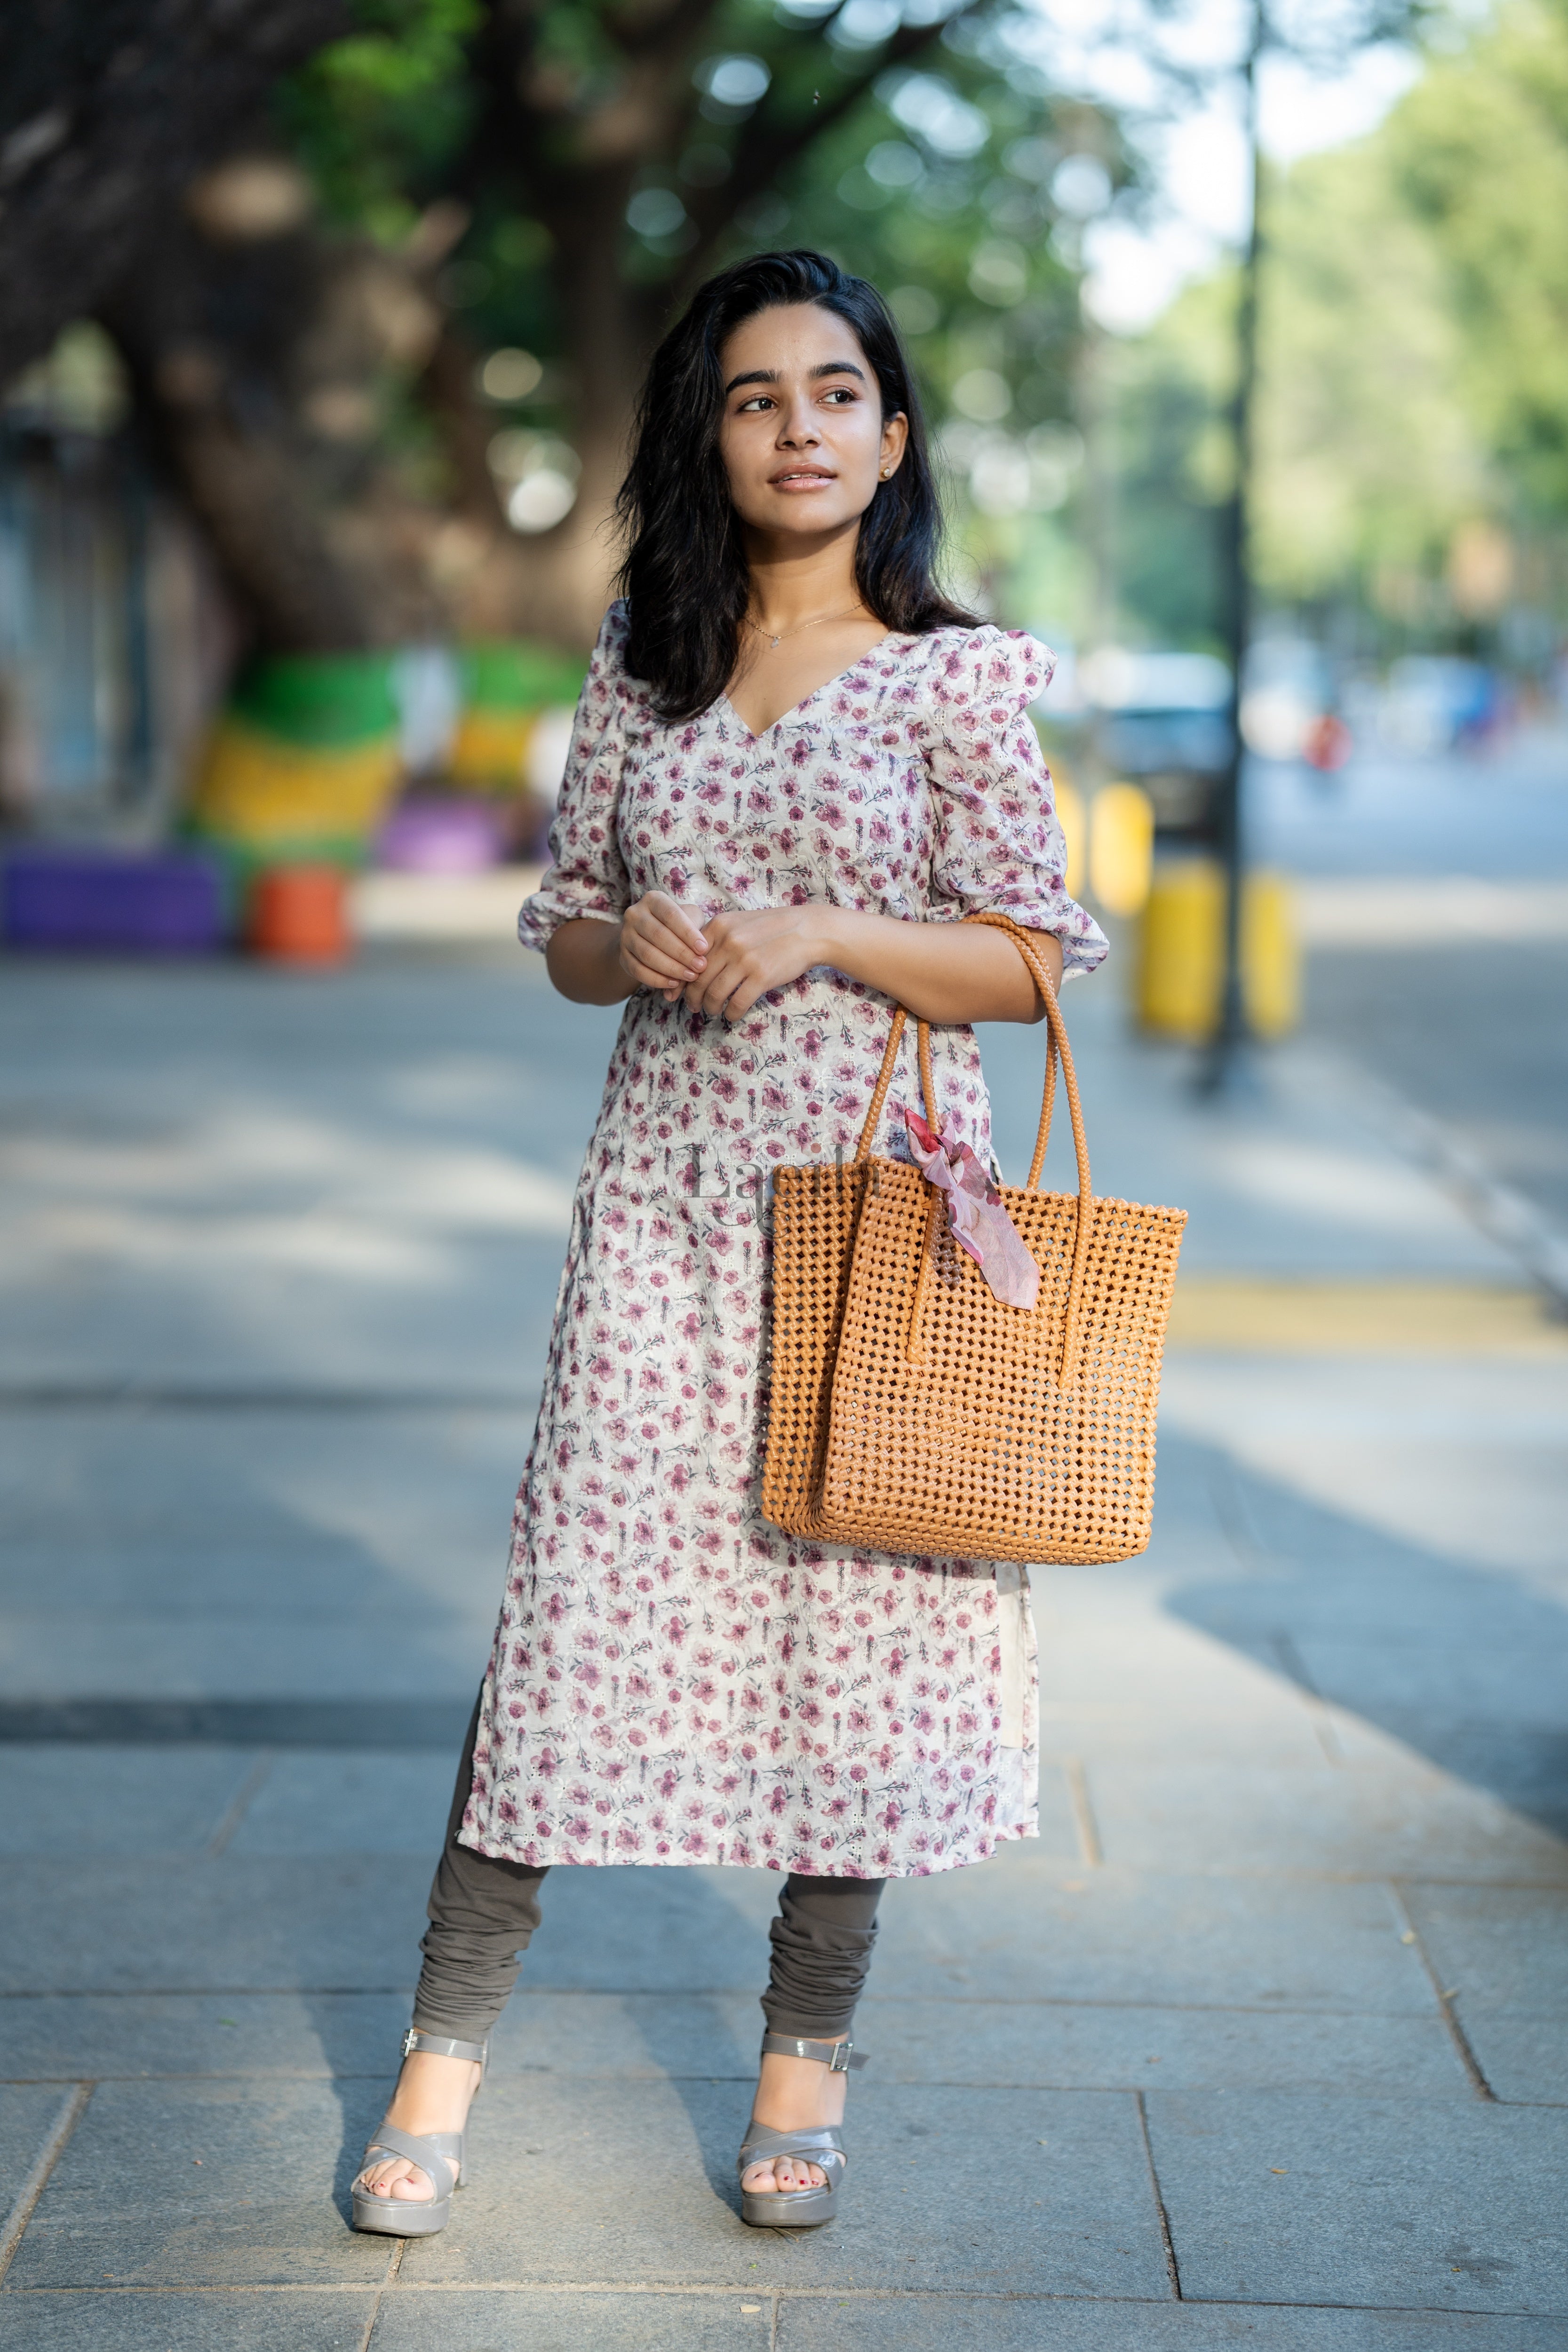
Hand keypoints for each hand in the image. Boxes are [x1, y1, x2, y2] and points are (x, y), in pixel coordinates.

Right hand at [619, 891, 709, 1000]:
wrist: (650, 936)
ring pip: (647, 954)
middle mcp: (634, 914)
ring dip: (671, 968)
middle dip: (682, 953)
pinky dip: (657, 979)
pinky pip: (638, 970)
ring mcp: (625, 935)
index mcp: (653, 900)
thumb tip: (702, 952)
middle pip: (658, 935)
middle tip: (700, 966)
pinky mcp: (622, 956)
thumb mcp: (690, 918)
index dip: (688, 933)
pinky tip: (674, 983)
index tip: (703, 949)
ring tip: (690, 976)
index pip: (671, 915)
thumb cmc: (678, 926)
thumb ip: (696, 928)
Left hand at [680, 904, 831, 1020]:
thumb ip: (717, 938)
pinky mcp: (762, 976)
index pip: (689, 957)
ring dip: (711, 1007)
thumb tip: (694, 964)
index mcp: (719, 926)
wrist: (809, 930)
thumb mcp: (740, 923)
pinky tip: (732, 1015)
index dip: (682, 978)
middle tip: (694, 1007)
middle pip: (699, 978)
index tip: (682, 990)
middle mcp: (729, 941)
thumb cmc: (773, 928)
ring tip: (713, 1011)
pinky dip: (731, 1013)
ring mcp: (745, 959)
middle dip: (693, 998)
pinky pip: (737, 1003)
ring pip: (715, 993)